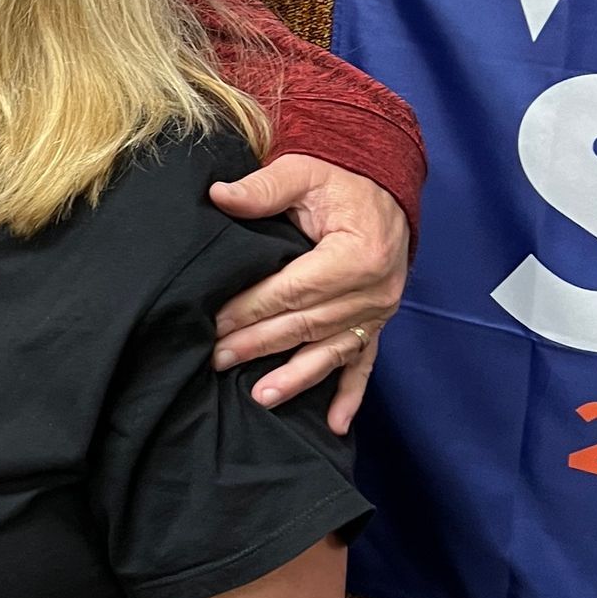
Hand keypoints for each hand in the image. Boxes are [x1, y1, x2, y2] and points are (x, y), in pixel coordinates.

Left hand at [208, 157, 410, 431]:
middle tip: (216, 360)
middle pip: (305, 325)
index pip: (292, 290)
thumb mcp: (303, 172)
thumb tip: (218, 196)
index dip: (251, 308)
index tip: (214, 322)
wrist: (383, 188)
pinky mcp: (378, 323)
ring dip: (294, 378)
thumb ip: (262, 189)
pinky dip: (350, 396)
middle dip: (258, 345)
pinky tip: (333, 425)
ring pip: (329, 352)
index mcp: (356, 254)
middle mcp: (373, 290)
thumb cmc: (340, 182)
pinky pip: (364, 364)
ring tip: (260, 398)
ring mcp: (379, 311)